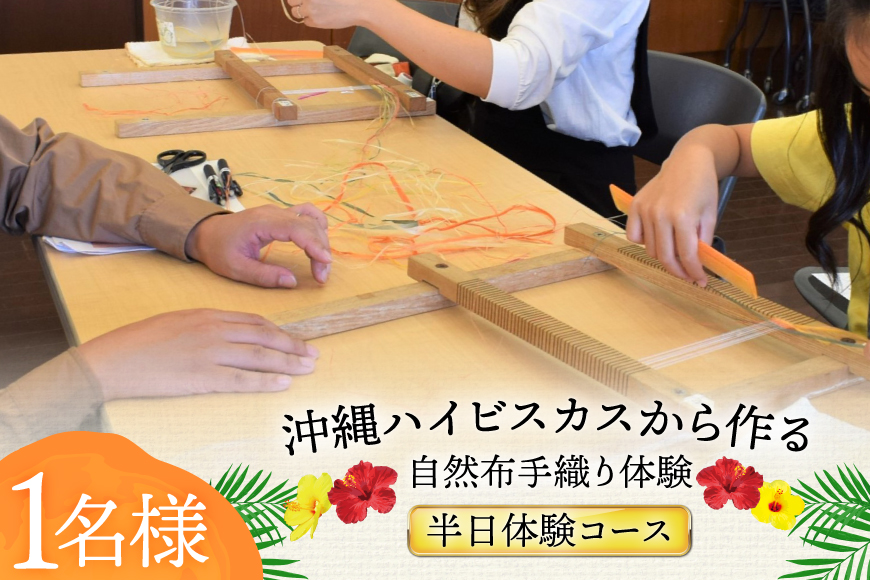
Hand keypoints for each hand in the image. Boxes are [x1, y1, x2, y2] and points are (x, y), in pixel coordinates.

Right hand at [78, 309, 318, 400]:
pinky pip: (242, 380)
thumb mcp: (176, 322)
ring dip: (288, 363)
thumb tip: (229, 334)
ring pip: (260, 357)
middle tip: (313, 354)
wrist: (112, 360)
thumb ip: (205, 326)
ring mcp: (209, 353)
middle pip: (265, 337)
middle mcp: (214, 330)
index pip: (254, 321)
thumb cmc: (139, 343)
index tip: (296, 339)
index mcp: (208, 315)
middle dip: (293, 345)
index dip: (280, 331)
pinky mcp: (202, 377)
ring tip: (307, 368)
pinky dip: (266, 381)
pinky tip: (283, 384)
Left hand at [185, 203, 330, 287]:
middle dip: (321, 249)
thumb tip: (292, 282)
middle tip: (321, 276)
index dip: (315, 245)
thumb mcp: (236, 269)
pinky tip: (319, 243)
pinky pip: (306, 214)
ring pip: (311, 218)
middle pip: (309, 224)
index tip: (324, 264)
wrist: (206, 232)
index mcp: (261, 223)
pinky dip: (317, 227)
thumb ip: (264, 276)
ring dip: (322, 239)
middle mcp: (273, 212)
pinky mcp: (280, 215)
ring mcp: (278, 211)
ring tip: (321, 263)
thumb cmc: (218, 250)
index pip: (297, 229)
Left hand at [286, 0, 384, 28]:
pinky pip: (306, 22)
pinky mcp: (316, 22)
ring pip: (295, 13)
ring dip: (302, 12)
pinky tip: (321, 17)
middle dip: (297, 2)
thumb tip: (308, 1)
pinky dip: (311, 20)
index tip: (302, 0)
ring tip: (313, 10)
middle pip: (291, 2)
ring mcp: (310, 10)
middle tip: (306, 3)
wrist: (358, 7)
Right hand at [624, 149, 719, 286]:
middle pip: (664, 257)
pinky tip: (657, 237)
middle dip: (678, 271)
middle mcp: (660, 214)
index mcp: (683, 216)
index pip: (686, 255)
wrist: (688, 161)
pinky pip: (634, 236)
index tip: (700, 280)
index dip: (694, 272)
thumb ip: (702, 241)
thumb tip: (696, 265)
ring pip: (650, 249)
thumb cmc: (702, 187)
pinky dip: (644, 242)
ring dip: (663, 256)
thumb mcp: (710, 215)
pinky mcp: (635, 206)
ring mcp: (645, 210)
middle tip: (688, 275)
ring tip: (675, 251)